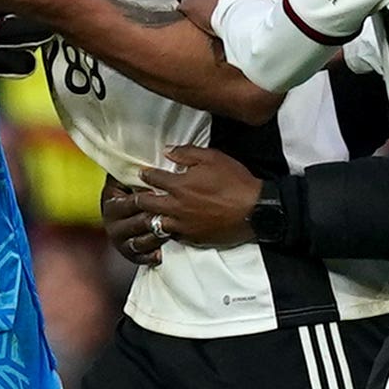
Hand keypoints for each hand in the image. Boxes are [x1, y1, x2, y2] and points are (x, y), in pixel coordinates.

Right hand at [101, 177, 165, 266]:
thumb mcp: (133, 177)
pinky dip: (150, 256)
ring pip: (139, 242)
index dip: (149, 199)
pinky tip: (161, 253)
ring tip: (170, 232)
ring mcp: (118, 238)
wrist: (134, 207)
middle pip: (137, 223)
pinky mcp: (127, 253)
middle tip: (173, 216)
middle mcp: (110, 220)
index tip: (164, 197)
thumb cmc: (138, 187)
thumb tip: (156, 162)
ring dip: (156, 237)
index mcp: (111, 198)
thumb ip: (139, 171)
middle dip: (155, 219)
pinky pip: (139, 257)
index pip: (131, 202)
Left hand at [128, 146, 262, 248]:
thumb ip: (187, 153)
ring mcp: (183, 225)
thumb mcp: (213, 158)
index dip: (145, 174)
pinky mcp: (193, 238)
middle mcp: (176, 207)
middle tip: (133, 196)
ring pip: (156, 222)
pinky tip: (166, 227)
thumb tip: (167, 151)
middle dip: (138, 198)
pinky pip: (172, 236)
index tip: (142, 173)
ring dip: (150, 217)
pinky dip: (166, 230)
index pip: (153, 178)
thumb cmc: (235, 181)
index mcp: (179, 185)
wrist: (255, 210)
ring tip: (146, 213)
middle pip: (147, 203)